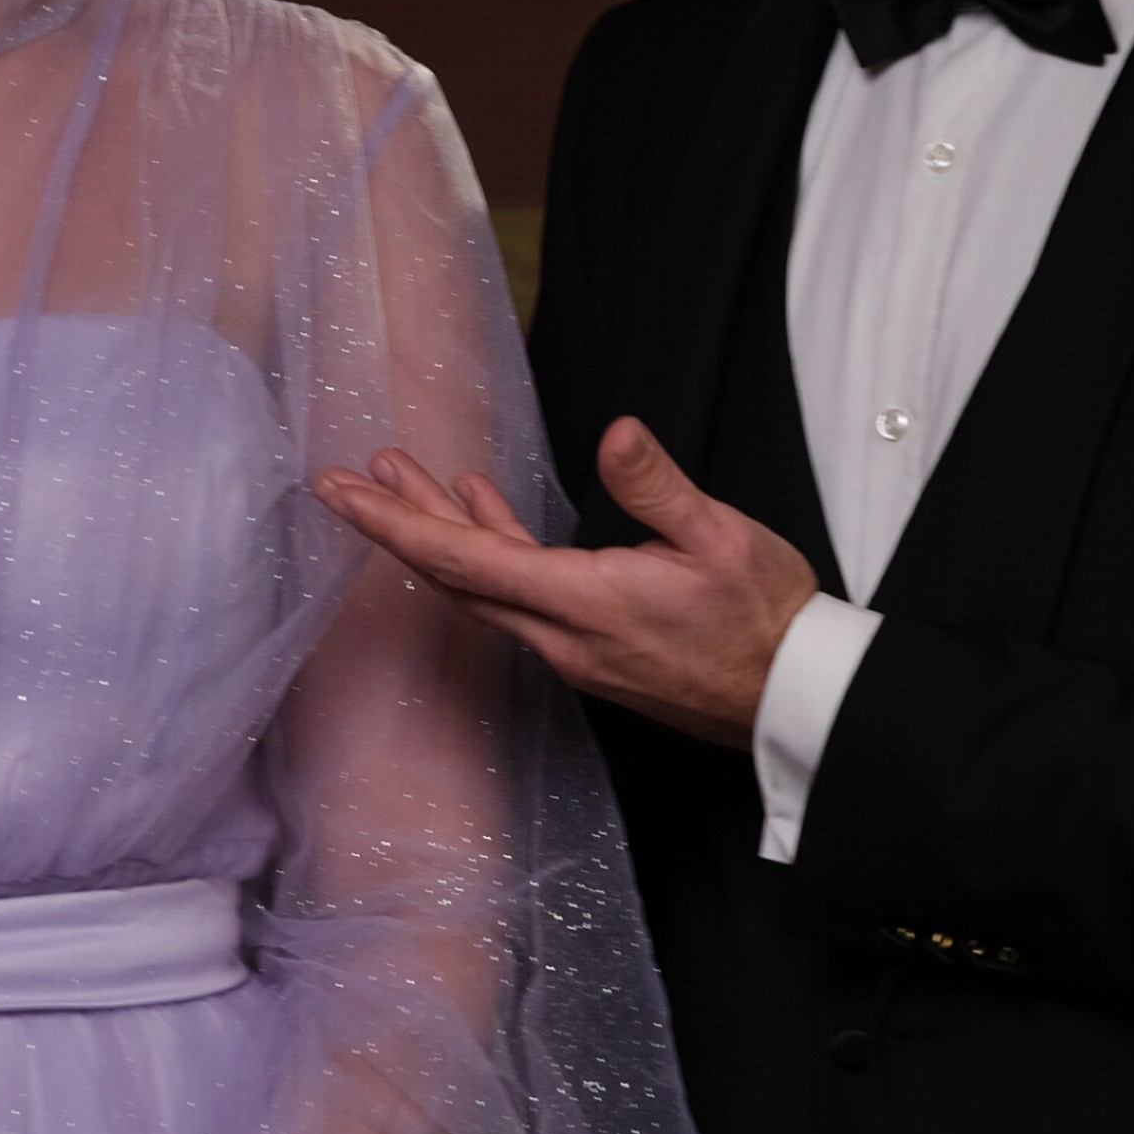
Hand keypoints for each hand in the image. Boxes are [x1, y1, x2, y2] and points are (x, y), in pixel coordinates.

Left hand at [313, 417, 817, 745]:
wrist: (793, 699)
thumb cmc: (766, 620)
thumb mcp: (723, 538)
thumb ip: (658, 487)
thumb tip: (615, 434)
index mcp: (585, 603)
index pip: (463, 559)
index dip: (392, 523)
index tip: (340, 491)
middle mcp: (562, 636)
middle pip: (456, 576)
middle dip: (398, 521)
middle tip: (348, 478)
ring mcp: (573, 650)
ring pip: (485, 587)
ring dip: (442, 531)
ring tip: (406, 476)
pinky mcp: (592, 652)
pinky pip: (520, 597)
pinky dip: (494, 549)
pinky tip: (486, 511)